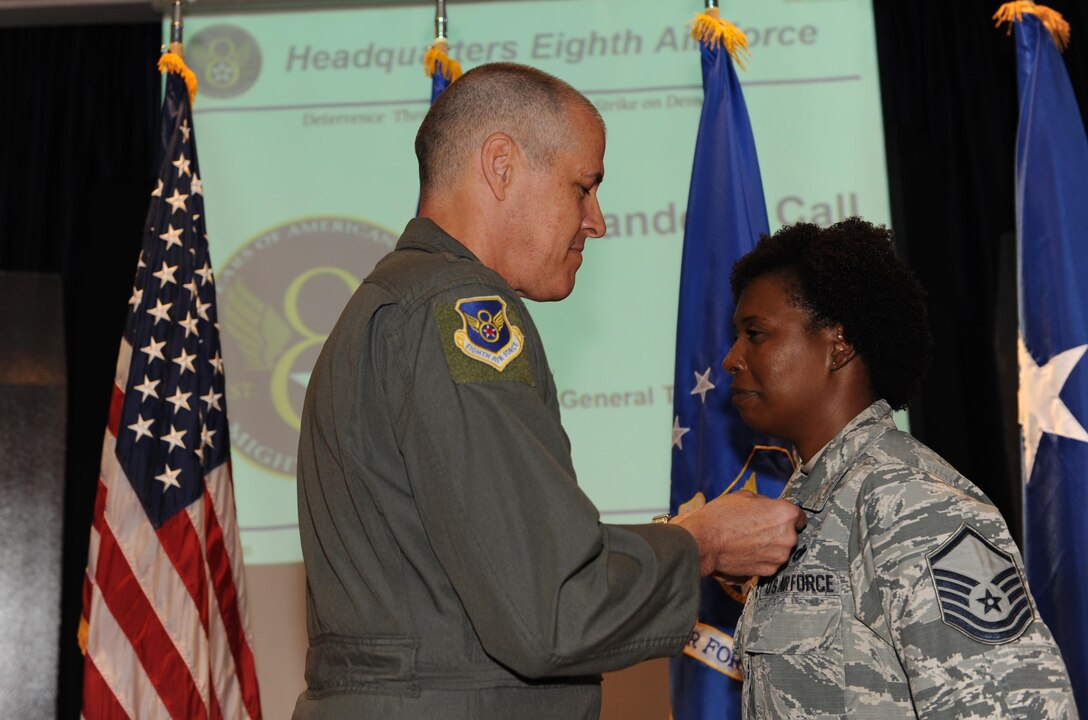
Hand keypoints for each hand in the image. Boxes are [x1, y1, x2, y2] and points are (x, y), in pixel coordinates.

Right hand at [670, 490, 805, 577]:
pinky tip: (746, 551)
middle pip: (790, 534)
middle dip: (777, 531)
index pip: (800, 516)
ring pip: (780, 549)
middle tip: (757, 528)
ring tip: (749, 540)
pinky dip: (761, 558)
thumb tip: (768, 507)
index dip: (788, 516)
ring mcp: (779, 557)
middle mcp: (788, 537)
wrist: (704, 542)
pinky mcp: (768, 571)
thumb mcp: (744, 496)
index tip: (780, 518)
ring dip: (770, 546)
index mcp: (785, 514)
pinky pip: (769, 562)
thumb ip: (764, 502)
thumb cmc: (721, 516)